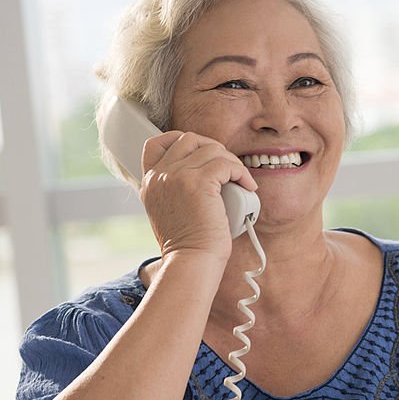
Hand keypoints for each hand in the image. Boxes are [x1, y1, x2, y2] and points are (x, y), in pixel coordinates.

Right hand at [139, 131, 257, 263]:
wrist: (190, 261)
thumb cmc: (188, 244)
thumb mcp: (170, 211)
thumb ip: (176, 189)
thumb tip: (207, 173)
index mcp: (150, 181)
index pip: (158, 142)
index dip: (182, 141)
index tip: (202, 154)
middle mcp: (159, 175)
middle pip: (189, 139)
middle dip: (213, 148)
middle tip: (228, 169)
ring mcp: (176, 176)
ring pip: (211, 149)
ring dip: (231, 162)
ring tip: (240, 181)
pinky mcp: (197, 182)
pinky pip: (226, 163)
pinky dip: (242, 173)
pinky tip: (248, 186)